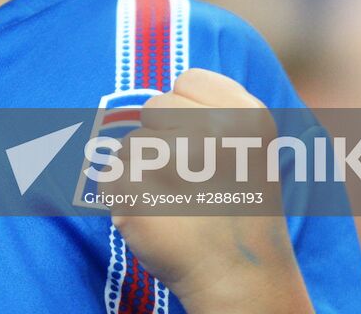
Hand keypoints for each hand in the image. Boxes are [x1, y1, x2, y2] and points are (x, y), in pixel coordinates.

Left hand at [111, 70, 312, 313]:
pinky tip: (156, 216)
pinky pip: (111, 173)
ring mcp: (169, 156)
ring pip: (131, 142)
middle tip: (193, 180)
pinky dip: (125, 195)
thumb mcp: (249, 148)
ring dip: (144, 171)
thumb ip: (213, 111)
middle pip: (155, 106)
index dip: (187, 110)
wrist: (240, 279)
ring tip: (178, 203)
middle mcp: (209, 129)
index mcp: (243, 114)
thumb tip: (163, 93)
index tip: (204, 143)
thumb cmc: (240, 211)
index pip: (189, 80)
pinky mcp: (132, 185)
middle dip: (164, 139)